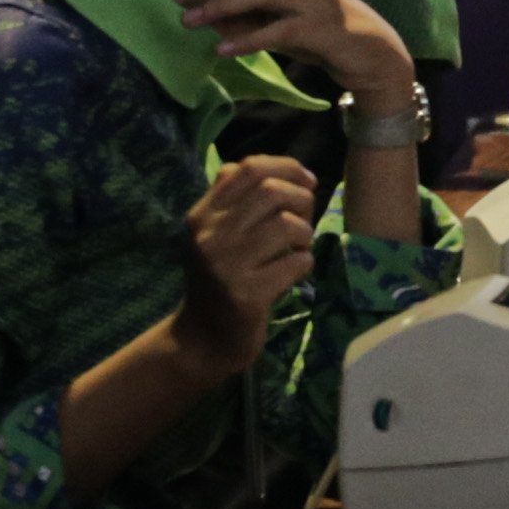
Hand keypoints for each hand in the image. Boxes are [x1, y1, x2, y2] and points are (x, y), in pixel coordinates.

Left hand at [172, 0, 417, 101]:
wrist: (373, 55)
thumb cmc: (323, 36)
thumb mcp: (280, 24)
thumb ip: (249, 18)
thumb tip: (207, 18)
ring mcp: (311, 1)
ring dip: (220, 5)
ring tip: (190, 22)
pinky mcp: (319, 28)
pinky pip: (278, 30)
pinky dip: (248, 39)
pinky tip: (224, 51)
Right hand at [173, 154, 319, 378]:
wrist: (202, 340)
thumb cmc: (219, 282)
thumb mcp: (216, 236)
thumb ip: (238, 201)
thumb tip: (280, 169)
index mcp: (202, 215)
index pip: (248, 168)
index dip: (288, 167)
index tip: (307, 182)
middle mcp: (208, 235)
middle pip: (271, 191)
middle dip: (302, 200)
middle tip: (305, 220)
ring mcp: (225, 266)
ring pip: (285, 225)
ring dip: (304, 234)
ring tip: (298, 248)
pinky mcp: (246, 295)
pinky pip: (294, 263)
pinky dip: (304, 263)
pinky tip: (293, 271)